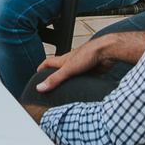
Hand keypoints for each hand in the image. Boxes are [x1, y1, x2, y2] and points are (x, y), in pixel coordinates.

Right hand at [29, 29, 144, 93]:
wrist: (107, 51)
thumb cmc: (89, 54)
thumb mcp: (68, 69)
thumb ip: (55, 79)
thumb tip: (40, 88)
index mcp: (64, 60)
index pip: (49, 62)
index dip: (42, 67)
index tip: (37, 73)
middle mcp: (73, 62)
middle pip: (61, 69)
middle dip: (55, 76)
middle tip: (50, 86)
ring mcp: (83, 67)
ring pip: (74, 76)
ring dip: (70, 83)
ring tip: (66, 93)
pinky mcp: (93, 71)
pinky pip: (86, 80)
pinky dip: (84, 86)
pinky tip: (83, 92)